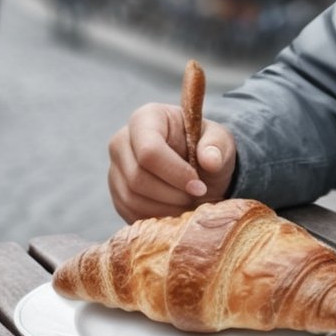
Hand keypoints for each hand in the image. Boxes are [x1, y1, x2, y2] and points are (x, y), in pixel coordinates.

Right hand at [107, 103, 236, 221]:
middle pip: (137, 178)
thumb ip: (216, 146)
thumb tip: (210, 160)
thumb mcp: (219, 140)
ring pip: (132, 199)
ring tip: (189, 204)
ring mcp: (115, 168)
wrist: (197, 164)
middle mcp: (122, 141)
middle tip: (197, 197)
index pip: (149, 151)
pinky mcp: (117, 193)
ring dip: (166, 209)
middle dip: (172, 194)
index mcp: (146, 118)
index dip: (175, 173)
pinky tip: (176, 210)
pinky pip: (130, 212)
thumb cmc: (206, 146)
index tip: (200, 186)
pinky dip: (156, 217)